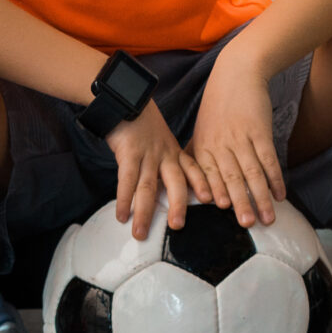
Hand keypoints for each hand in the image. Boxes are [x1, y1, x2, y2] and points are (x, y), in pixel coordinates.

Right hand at [107, 106, 194, 239]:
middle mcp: (164, 155)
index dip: (202, 184)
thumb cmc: (142, 123)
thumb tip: (168, 182)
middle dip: (177, 206)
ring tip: (140, 233)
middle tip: (178, 228)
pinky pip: (127, 180)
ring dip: (144, 213)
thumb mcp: (162, 140)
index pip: (193, 170)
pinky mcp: (128, 153)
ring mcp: (147, 155)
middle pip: (176, 183)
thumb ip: (167, 159)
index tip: (211, 200)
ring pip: (148, 188)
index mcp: (174, 152)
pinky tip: (121, 215)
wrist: (125, 99)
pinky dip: (123, 199)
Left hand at [186, 61, 284, 226]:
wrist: (238, 73)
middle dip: (239, 202)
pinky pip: (269, 159)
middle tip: (246, 224)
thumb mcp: (201, 129)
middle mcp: (221, 144)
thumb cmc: (218, 105)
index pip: (209, 173)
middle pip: (231, 177)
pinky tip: (281, 194)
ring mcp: (242, 138)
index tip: (222, 210)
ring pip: (252, 172)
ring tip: (268, 218)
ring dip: (260, 197)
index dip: (216, 191)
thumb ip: (195, 156)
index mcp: (203, 146)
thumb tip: (191, 184)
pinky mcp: (260, 131)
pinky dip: (276, 178)